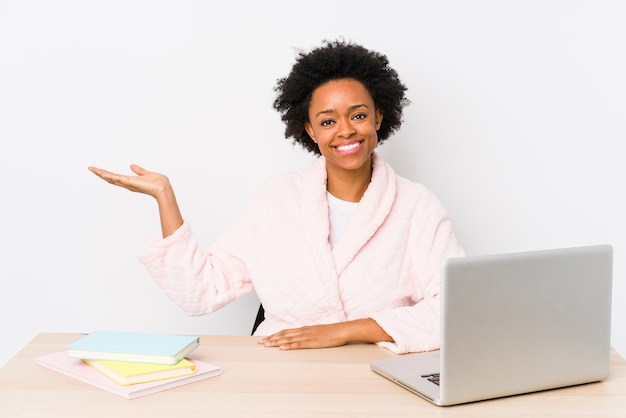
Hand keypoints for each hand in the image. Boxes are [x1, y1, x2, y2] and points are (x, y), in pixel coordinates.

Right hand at [88, 164, 171, 199]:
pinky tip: (102, 173)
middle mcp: (128, 184)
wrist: (164, 189)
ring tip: (92, 169)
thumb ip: (139, 171)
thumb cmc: (159, 183)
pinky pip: (118, 179)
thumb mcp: (147, 174)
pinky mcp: (131, 183)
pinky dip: (110, 176)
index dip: (107, 174)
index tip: (99, 170)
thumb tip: (131, 166)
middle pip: (111, 179)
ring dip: (102, 174)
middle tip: (91, 168)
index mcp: (131, 181)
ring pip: (112, 178)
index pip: (116, 177)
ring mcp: (129, 184)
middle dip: (101, 174)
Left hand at [257, 319, 392, 349]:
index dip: (274, 335)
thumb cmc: (333, 333)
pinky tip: (282, 348)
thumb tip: (300, 340)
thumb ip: (309, 336)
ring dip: (277, 342)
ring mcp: (308, 336)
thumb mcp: (318, 334)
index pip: (286, 332)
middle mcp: (304, 331)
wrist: (344, 330)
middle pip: (284, 334)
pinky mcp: (314, 341)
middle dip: (271, 338)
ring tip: (267, 345)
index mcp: (305, 329)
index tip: (265, 339)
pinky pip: (299, 344)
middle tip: (260, 343)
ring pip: (289, 339)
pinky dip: (290, 346)